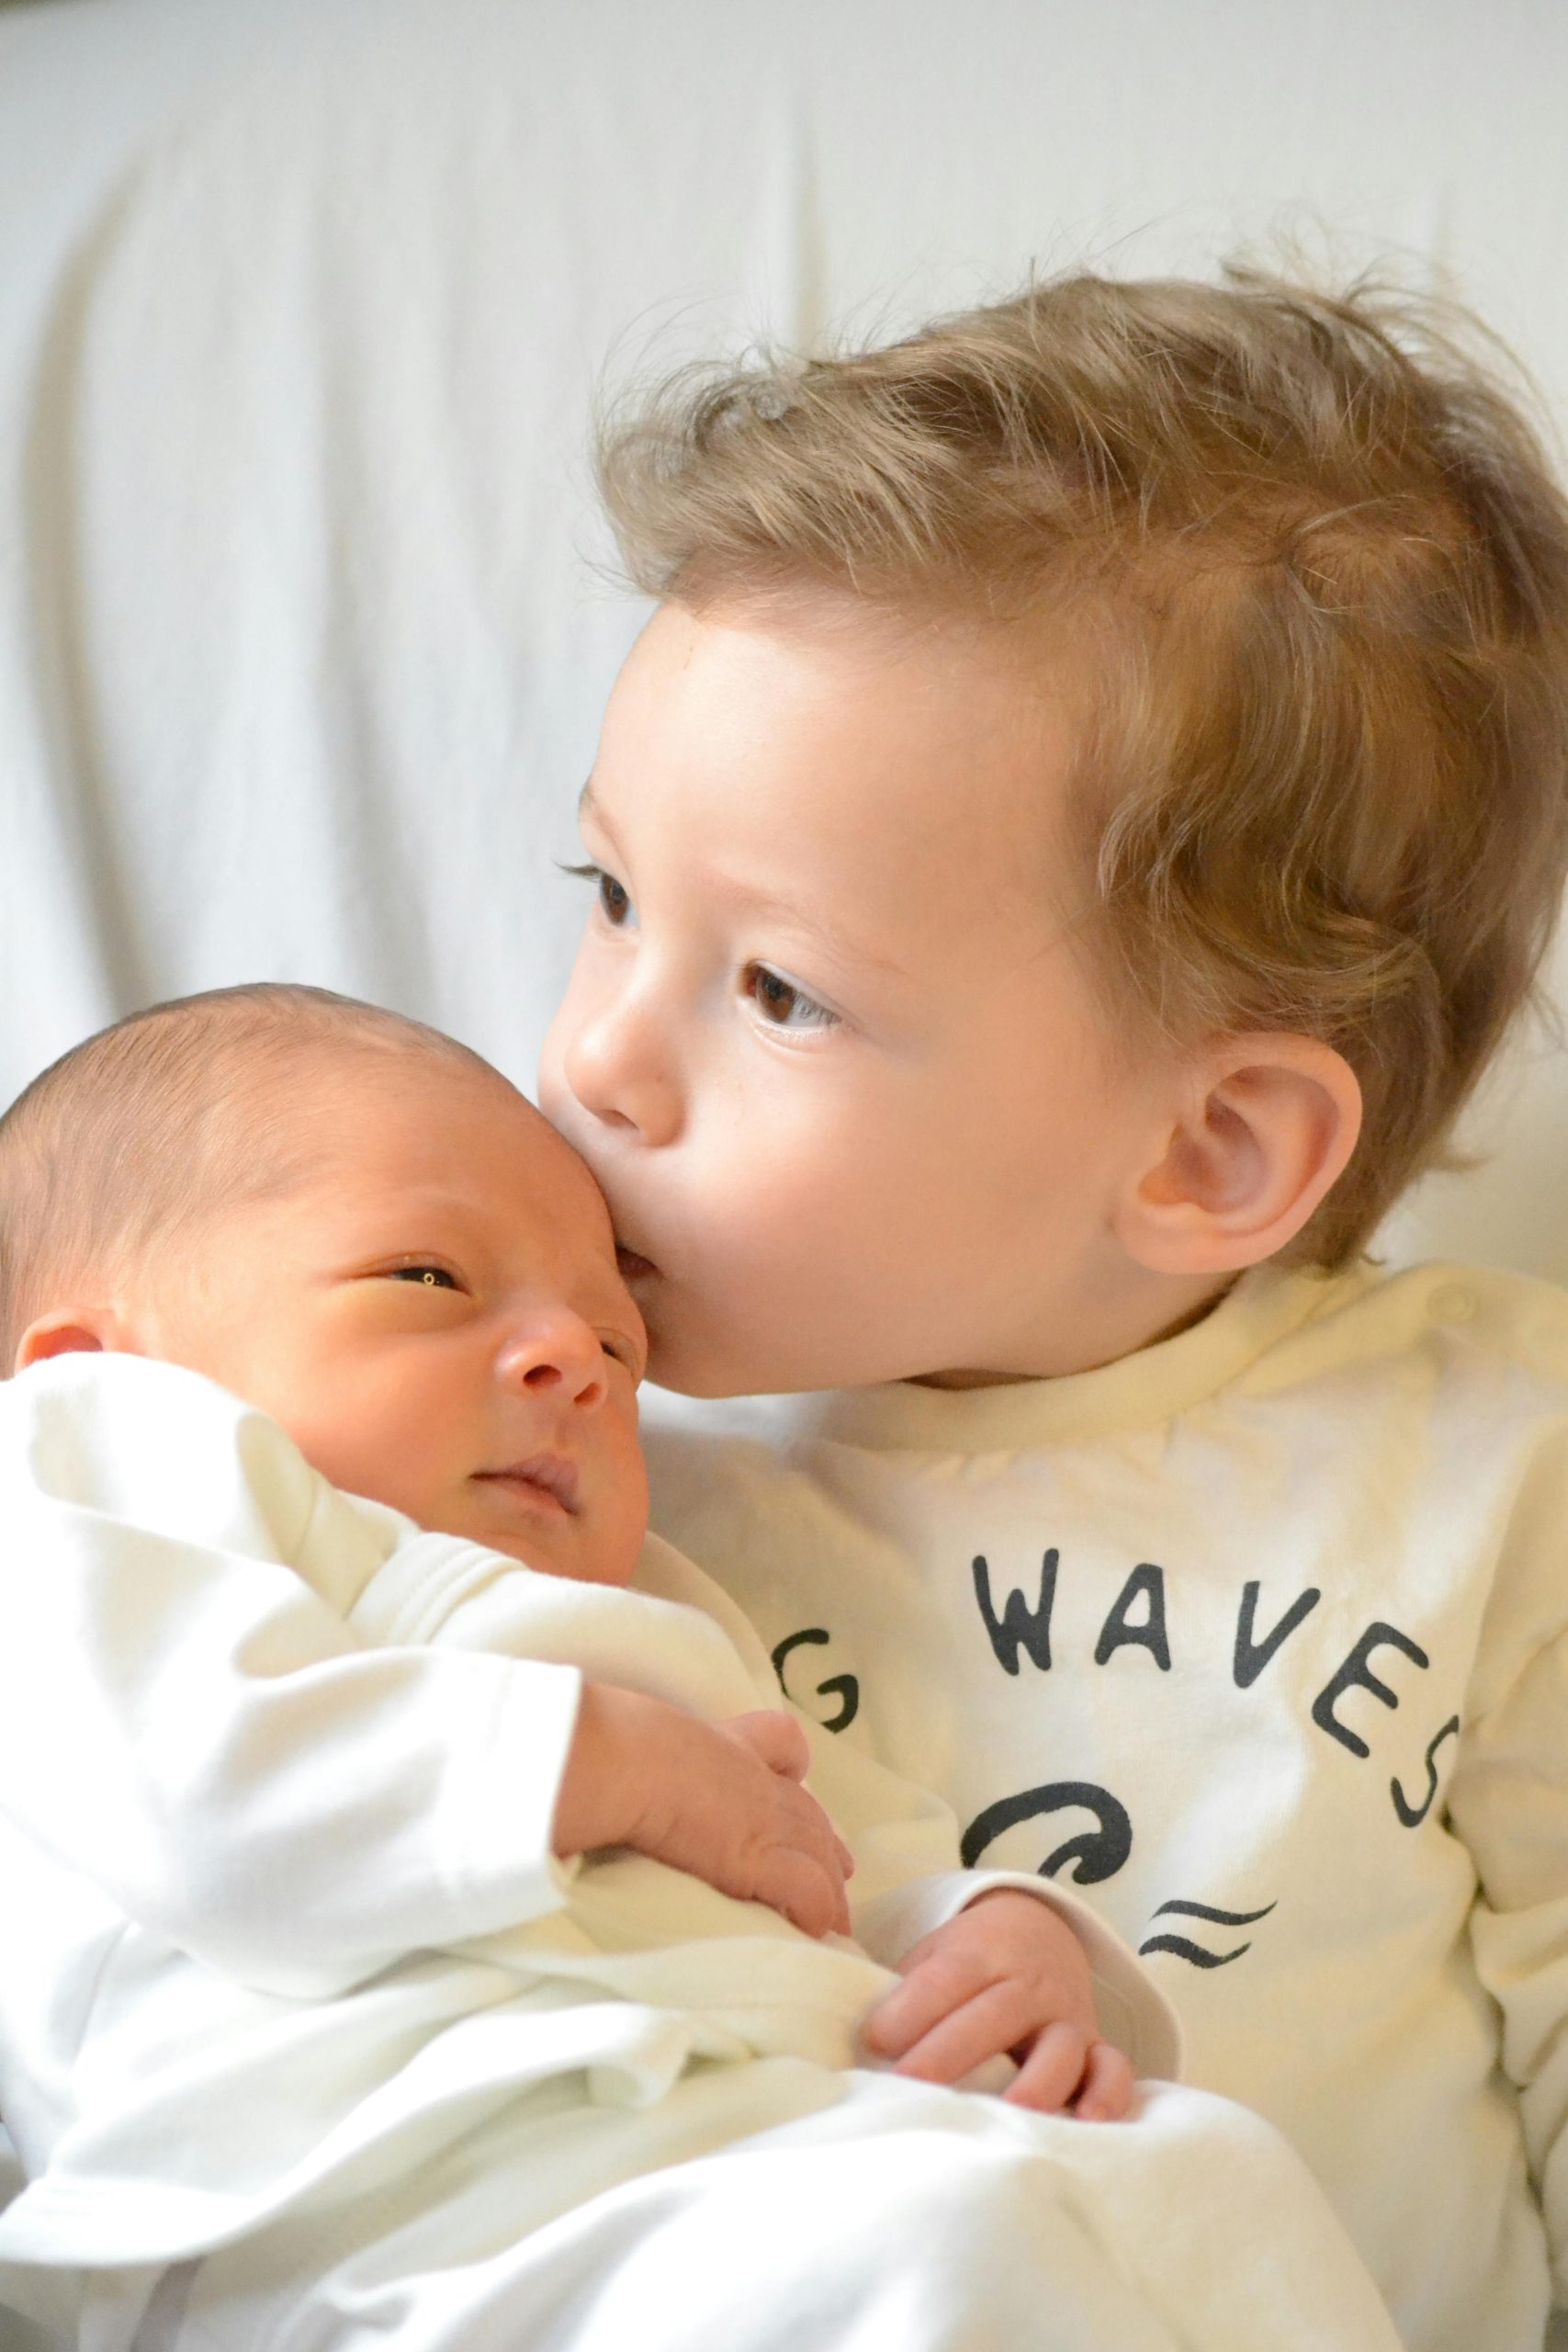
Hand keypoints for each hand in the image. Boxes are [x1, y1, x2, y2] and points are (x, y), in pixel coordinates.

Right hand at [554, 1686, 853, 1938]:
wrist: (621, 1764)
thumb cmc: (614, 1749)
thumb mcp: (635, 1740)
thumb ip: (643, 1756)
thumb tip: (616, 1769)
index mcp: (727, 1745)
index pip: (780, 1744)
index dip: (792, 1768)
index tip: (798, 1782)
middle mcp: (757, 1781)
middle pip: (810, 1814)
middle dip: (827, 1845)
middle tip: (841, 1872)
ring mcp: (767, 1820)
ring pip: (821, 1857)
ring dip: (832, 1891)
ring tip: (837, 1923)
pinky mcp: (764, 1860)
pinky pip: (810, 1893)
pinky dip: (818, 1913)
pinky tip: (815, 1933)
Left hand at [858, 1889, 1133, 2119]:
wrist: (1039, 1929)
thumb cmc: (968, 1961)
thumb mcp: (936, 1954)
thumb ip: (906, 1991)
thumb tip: (852, 2043)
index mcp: (980, 1953)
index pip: (947, 1977)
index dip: (913, 2008)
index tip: (876, 2041)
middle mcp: (1027, 1983)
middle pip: (995, 2013)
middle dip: (952, 2051)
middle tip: (912, 2085)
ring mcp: (1065, 2015)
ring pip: (1058, 2046)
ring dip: (1035, 2081)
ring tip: (1010, 2116)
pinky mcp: (1095, 2046)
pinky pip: (1112, 2067)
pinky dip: (1107, 2092)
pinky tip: (1088, 2120)